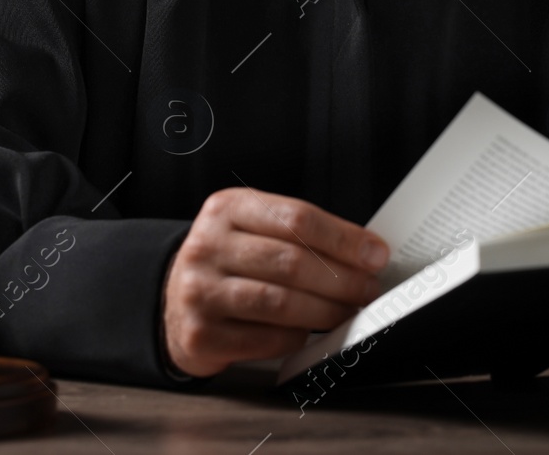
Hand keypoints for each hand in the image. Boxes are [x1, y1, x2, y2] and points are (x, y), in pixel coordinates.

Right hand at [161, 186, 389, 377]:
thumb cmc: (228, 261)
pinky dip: (297, 337)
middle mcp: (208, 246)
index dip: (343, 238)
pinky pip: (266, 339)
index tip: (375, 254)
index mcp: (227, 209)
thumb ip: (299, 234)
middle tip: (368, 289)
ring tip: (347, 312)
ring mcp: (200, 292)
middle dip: (342, 279)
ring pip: (280, 302)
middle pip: (291, 261)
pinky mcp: (202, 335)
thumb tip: (364, 254)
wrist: (173, 299)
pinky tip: (308, 333)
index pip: (296, 218)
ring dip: (326, 310)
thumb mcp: (252, 228)